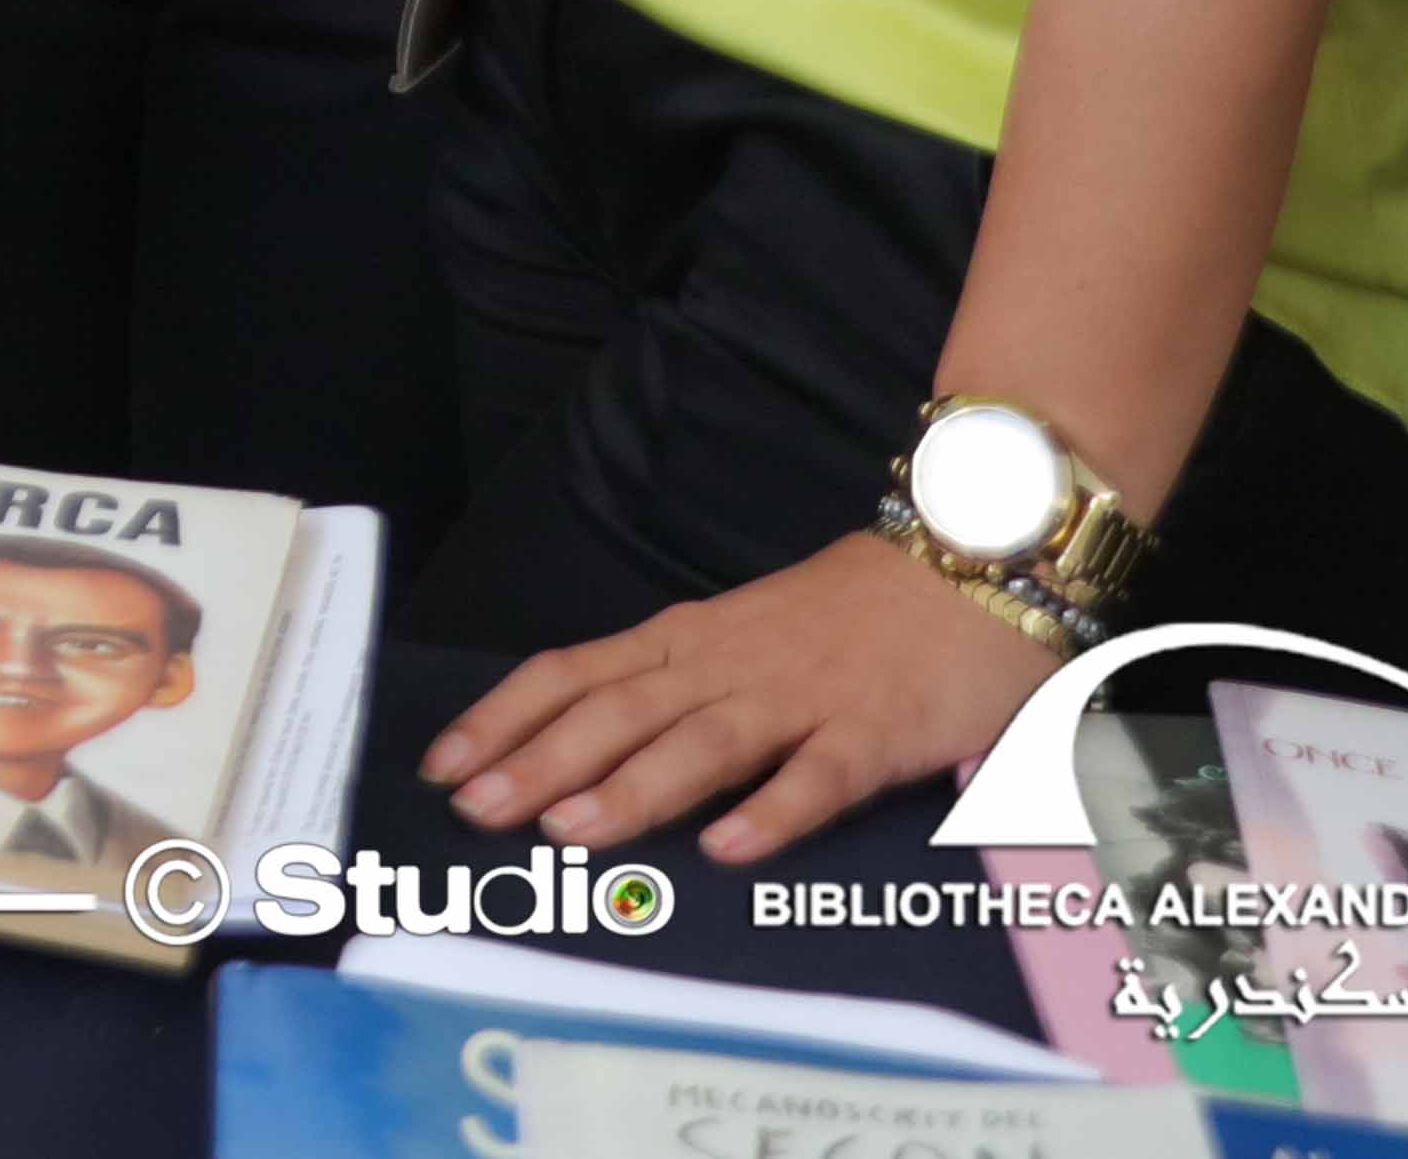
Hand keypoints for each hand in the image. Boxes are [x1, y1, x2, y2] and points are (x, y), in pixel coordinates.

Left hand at [429, 531, 1058, 862]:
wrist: (966, 561)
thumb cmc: (844, 613)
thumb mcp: (736, 635)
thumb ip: (670, 685)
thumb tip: (579, 742)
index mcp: (683, 642)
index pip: (572, 674)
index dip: (504, 719)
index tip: (441, 764)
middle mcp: (724, 666)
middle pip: (616, 712)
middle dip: (539, 762)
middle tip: (475, 811)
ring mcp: (799, 699)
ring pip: (700, 744)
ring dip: (632, 787)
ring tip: (569, 829)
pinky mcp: (873, 733)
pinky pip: (818, 778)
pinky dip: (771, 810)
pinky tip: (728, 847)